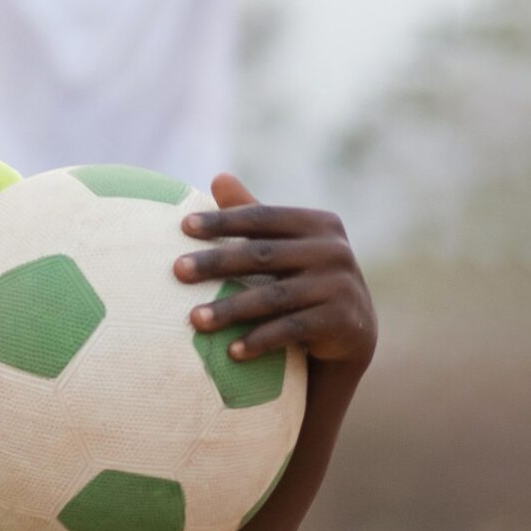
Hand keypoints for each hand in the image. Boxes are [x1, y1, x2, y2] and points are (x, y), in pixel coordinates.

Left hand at [175, 174, 375, 369]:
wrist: (353, 329)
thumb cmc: (307, 279)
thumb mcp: (286, 246)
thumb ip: (256, 214)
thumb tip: (218, 177)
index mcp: (318, 223)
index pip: (262, 218)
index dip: (223, 221)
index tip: (184, 227)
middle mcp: (334, 250)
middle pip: (263, 255)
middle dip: (216, 263)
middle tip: (176, 270)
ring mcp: (340, 285)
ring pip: (274, 297)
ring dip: (231, 309)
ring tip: (194, 320)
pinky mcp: (342, 320)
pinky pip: (292, 330)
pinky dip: (260, 341)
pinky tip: (230, 352)